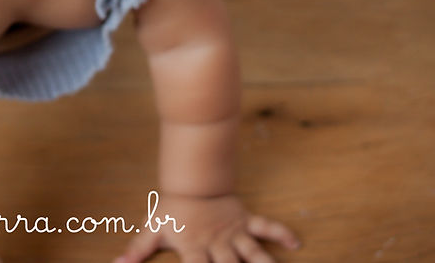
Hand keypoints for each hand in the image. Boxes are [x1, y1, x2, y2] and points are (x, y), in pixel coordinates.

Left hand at [113, 192, 299, 262]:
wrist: (190, 181)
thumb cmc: (171, 210)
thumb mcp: (152, 230)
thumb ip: (138, 249)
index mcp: (194, 248)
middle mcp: (216, 244)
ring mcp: (233, 233)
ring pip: (253, 253)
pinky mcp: (245, 221)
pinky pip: (265, 226)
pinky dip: (280, 233)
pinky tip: (296, 243)